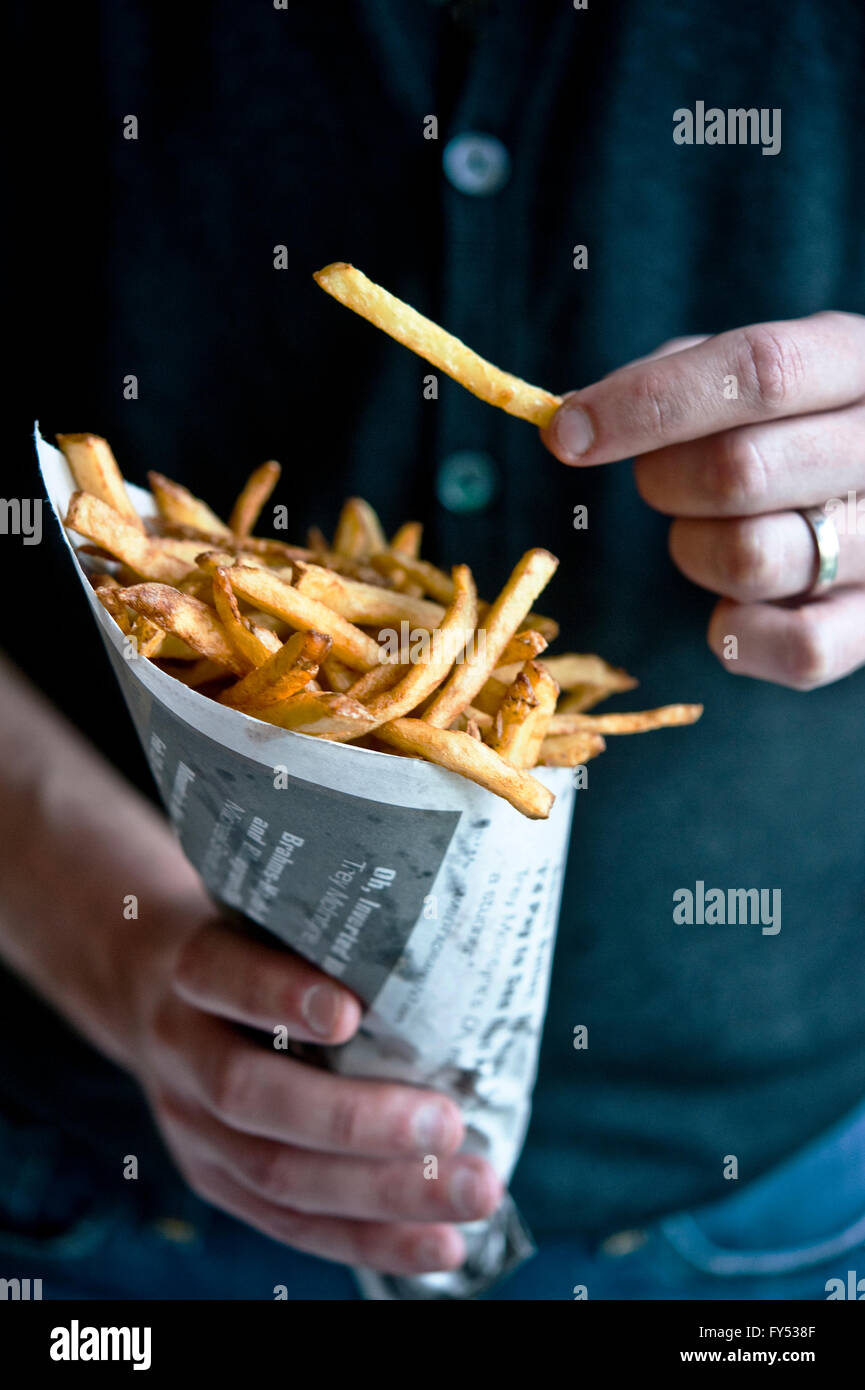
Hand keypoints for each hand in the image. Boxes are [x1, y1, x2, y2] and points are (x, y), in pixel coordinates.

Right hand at [129, 913, 501, 1275]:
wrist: (153, 992)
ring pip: (276, 1174)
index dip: (277, 998)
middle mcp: (183, 1048)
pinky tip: (442, 1245)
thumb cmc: (252, 944)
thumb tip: (461, 953)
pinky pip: (291, 1224)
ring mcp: (191, 1125)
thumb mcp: (268, 918)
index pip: (222, 976)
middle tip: (448, 1123)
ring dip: (383, 1194)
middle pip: (250, 1096)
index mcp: (194, 969)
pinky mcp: (214, 1179)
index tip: (349, 1011)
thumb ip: (334, 938)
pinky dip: (371, 1239)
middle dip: (356, 1121)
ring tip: (473, 1190)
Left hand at [542, 312, 864, 688]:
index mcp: (858, 362)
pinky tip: (732, 604)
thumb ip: (673, 376)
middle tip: (657, 480)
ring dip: (695, 549)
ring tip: (711, 530)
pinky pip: (798, 650)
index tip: (567, 433)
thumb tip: (574, 420)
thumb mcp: (747, 369)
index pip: (760, 371)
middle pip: (742, 470)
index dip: (648, 403)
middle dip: (663, 480)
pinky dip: (739, 632)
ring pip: (752, 559)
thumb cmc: (788, 418)